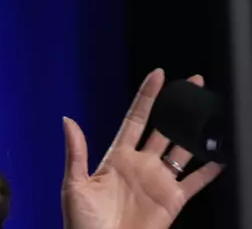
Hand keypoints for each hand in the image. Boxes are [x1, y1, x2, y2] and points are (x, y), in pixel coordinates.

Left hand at [61, 69, 223, 228]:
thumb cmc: (82, 222)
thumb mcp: (74, 185)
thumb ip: (76, 152)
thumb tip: (67, 120)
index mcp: (116, 156)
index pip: (135, 119)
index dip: (147, 97)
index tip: (158, 75)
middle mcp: (140, 164)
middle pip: (163, 127)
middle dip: (177, 106)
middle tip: (193, 84)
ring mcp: (158, 181)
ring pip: (182, 149)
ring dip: (195, 131)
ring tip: (209, 110)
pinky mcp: (172, 201)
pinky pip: (195, 182)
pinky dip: (209, 170)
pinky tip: (222, 156)